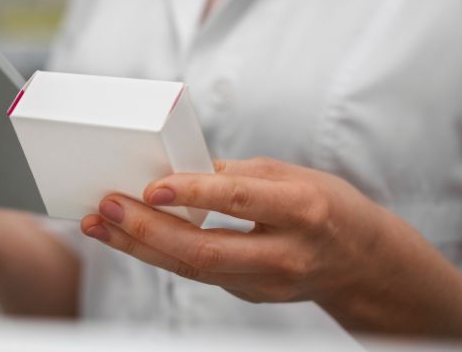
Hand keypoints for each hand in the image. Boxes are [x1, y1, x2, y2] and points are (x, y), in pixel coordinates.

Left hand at [80, 158, 390, 304]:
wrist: (362, 263)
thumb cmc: (324, 205)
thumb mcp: (289, 174)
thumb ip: (234, 175)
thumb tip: (176, 168)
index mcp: (302, 209)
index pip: (240, 201)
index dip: (194, 194)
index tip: (152, 185)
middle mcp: (284, 253)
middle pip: (205, 250)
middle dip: (148, 230)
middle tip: (107, 206)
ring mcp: (265, 283)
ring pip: (192, 269)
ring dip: (139, 247)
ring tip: (99, 225)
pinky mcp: (248, 294)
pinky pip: (197, 273)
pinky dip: (158, 254)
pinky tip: (127, 236)